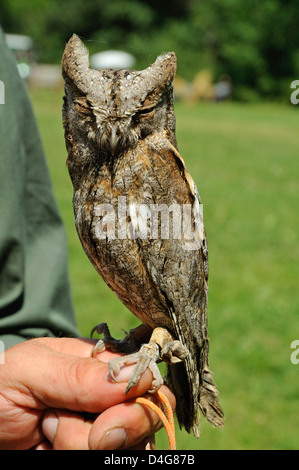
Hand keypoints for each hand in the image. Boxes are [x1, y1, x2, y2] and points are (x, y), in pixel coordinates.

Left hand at [0, 337, 174, 449]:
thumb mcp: (30, 371)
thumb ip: (80, 375)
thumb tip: (140, 375)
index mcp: (102, 363)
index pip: (147, 380)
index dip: (136, 405)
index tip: (103, 426)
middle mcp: (109, 394)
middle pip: (145, 418)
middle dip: (108, 433)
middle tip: (57, 428)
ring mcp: (102, 426)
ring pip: (126, 447)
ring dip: (79, 447)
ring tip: (46, 432)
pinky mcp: (91, 450)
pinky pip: (108, 461)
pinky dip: (75, 456)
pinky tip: (50, 447)